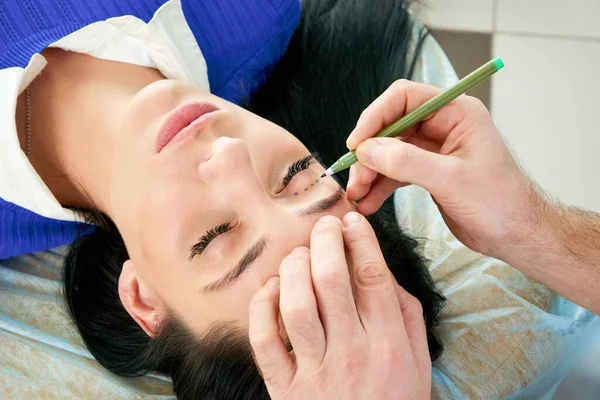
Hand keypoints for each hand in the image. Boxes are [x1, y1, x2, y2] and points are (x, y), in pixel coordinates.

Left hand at [248, 212, 430, 399]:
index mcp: (388, 345)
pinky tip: (272, 289)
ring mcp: (315, 372)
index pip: (372, 277)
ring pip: (296, 305)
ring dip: (294, 269)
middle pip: (332, 281)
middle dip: (325, 241)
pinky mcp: (285, 388)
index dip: (360, 240)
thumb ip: (407, 316)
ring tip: (299, 254)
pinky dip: (263, 307)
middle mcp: (352, 354)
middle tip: (323, 225)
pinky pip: (265, 340)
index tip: (351, 220)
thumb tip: (384, 271)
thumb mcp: (417, 362)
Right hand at [346, 79, 542, 256]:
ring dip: (370, 171)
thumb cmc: (498, 203)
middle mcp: (442, 124)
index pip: (404, 98)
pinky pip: (394, 171)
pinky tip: (368, 203)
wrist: (515, 234)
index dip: (375, 116)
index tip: (356, 143)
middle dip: (369, 151)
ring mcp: (433, 148)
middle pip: (391, 125)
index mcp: (456, 112)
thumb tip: (366, 149)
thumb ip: (407, 162)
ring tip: (356, 195)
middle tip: (354, 178)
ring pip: (388, 150)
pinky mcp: (427, 170)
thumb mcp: (451, 180)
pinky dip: (379, 186)